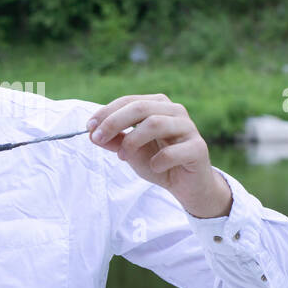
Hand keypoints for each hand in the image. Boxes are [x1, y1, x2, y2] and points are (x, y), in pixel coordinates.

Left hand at [87, 94, 231, 218]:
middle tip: (97, 138)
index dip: (107, 112)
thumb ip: (114, 141)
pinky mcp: (198, 148)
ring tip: (123, 156)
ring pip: (156, 123)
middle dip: (114, 122)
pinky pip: (173, 151)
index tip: (89, 127)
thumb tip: (91, 134)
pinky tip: (154, 167)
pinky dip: (158, 160)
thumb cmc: (158, 163)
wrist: (186, 186)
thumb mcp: (130, 152)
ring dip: (132, 141)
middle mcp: (175, 111)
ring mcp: (188, 128)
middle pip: (140, 108)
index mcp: (159, 105)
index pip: (129, 101)